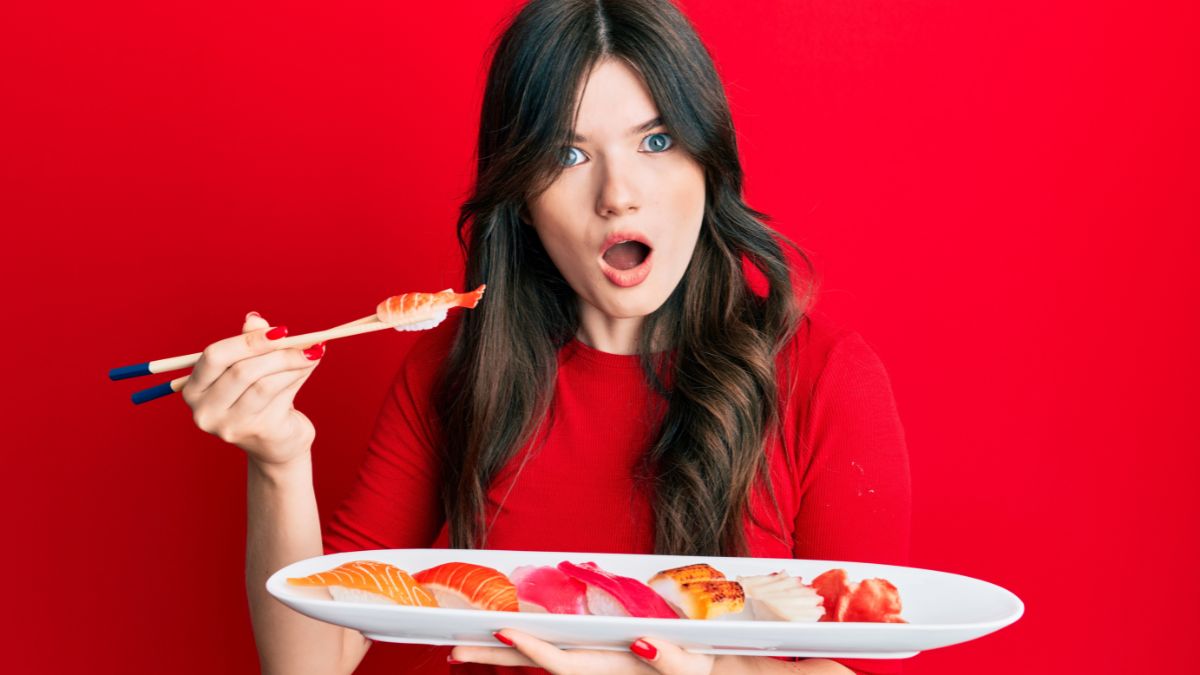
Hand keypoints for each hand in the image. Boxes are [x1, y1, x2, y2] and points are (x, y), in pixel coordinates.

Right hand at [181, 311, 325, 466]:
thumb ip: (253, 344)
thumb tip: (255, 319)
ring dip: (291, 364)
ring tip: (312, 353)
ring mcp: (229, 426)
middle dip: (277, 352)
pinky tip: (308, 366)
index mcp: (195, 389)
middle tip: (305, 342)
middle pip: (240, 372)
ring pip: (263, 384)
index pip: (215, 357)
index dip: (248, 341)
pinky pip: (280, 396)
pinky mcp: (256, 433)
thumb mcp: (255, 368)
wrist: (277, 443)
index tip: (281, 331)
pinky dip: (297, 376)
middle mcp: (205, 410)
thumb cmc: (263, 399)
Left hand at [448, 629, 715, 673]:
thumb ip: (672, 661)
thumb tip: (641, 641)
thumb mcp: (698, 669)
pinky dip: (529, 646)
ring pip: (544, 661)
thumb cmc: (709, 667)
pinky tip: (507, 637)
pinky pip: (558, 651)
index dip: (533, 648)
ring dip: (506, 654)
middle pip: (542, 667)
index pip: (566, 663)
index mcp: (618, 668)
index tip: (501, 631)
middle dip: (497, 658)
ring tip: (466, 647)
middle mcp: (602, 669)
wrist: (719, 674)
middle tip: (454, 650)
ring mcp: (598, 664)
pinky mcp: (600, 657)